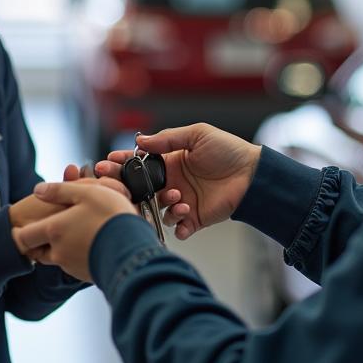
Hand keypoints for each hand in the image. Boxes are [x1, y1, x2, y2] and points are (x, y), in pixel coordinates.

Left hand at [11, 177, 134, 280]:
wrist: (134, 250)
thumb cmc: (110, 217)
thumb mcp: (86, 193)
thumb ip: (60, 190)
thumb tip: (38, 189)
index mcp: (53, 230)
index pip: (24, 237)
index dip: (20, 232)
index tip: (20, 227)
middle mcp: (58, 252)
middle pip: (38, 250)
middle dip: (40, 240)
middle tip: (50, 228)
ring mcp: (72, 266)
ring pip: (58, 256)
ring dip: (61, 246)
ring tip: (77, 230)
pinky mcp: (86, 274)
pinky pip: (75, 263)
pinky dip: (77, 253)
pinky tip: (92, 241)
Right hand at [95, 124, 260, 239]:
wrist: (253, 174)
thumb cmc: (228, 151)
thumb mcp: (197, 135)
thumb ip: (167, 140)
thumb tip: (139, 141)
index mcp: (171, 162)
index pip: (140, 164)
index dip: (123, 163)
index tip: (109, 163)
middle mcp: (173, 182)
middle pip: (142, 190)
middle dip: (131, 190)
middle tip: (125, 189)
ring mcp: (183, 201)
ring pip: (159, 210)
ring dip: (164, 205)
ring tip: (179, 197)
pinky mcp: (195, 218)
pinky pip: (178, 228)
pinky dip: (178, 225)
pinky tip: (186, 214)